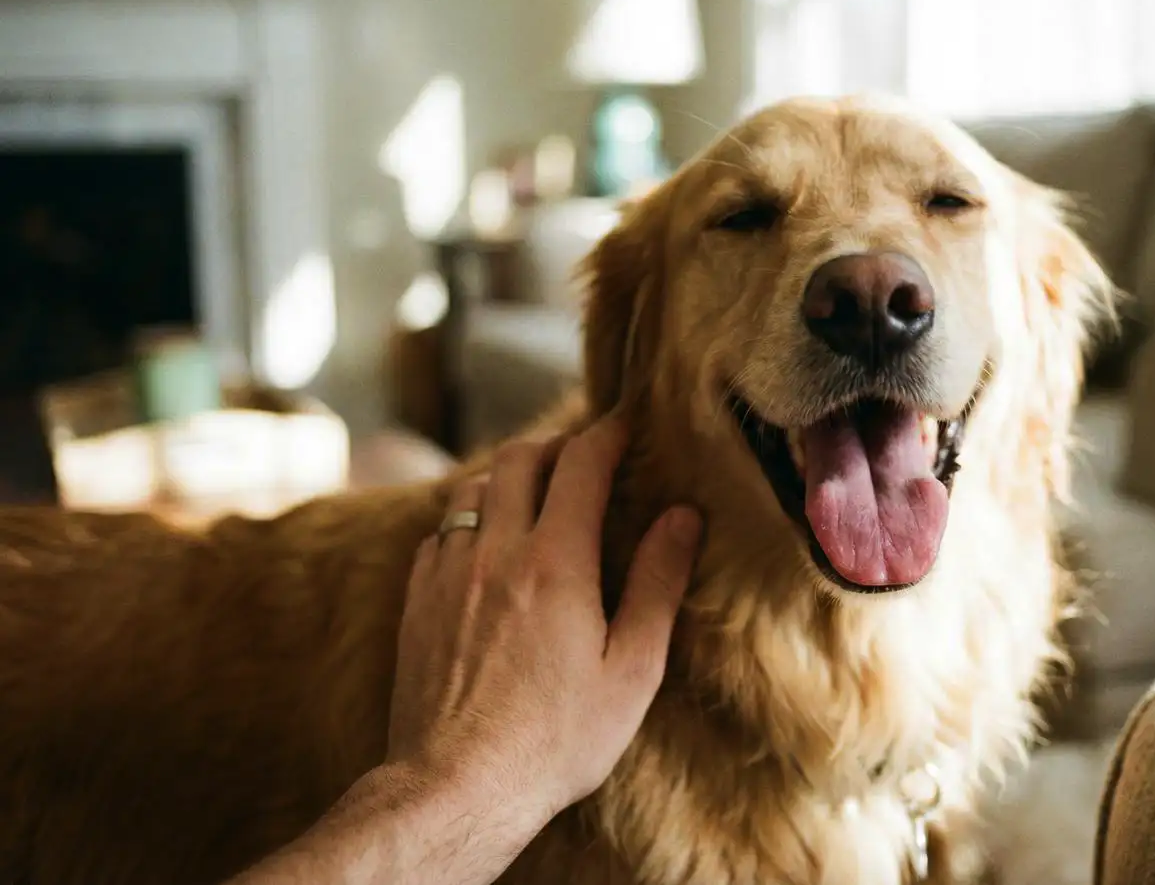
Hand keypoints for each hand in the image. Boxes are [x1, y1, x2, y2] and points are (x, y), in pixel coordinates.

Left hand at [387, 416, 702, 816]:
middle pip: (519, 458)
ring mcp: (447, 573)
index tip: (626, 424)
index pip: (581, 463)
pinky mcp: (416, 601)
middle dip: (556, 444)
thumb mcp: (631, 670)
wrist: (456, 786)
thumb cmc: (555, 739)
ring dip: (506, 477)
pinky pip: (439, 532)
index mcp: (555, 561)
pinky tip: (483, 546)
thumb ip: (657, 584)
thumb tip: (682, 517)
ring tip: (534, 494)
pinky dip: (467, 520)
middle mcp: (495, 551)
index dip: (607, 433)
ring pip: (472, 488)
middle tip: (583, 455)